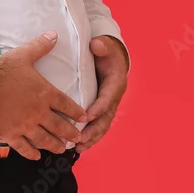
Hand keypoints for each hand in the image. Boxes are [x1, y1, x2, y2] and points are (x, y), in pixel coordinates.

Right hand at [0, 31, 87, 160]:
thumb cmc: (2, 70)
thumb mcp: (23, 55)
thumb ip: (40, 46)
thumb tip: (53, 34)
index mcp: (44, 93)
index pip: (66, 105)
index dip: (77, 112)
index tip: (84, 118)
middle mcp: (38, 112)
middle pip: (59, 126)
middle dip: (71, 133)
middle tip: (78, 138)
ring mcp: (25, 125)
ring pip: (45, 140)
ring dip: (55, 145)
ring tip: (62, 149)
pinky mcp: (11, 134)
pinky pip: (24, 147)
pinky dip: (32, 153)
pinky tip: (37, 156)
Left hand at [76, 35, 127, 153]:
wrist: (111, 57)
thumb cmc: (106, 51)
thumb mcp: (106, 45)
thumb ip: (102, 45)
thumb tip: (96, 45)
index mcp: (115, 83)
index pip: (107, 98)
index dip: (99, 107)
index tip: (87, 116)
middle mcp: (113, 98)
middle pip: (105, 118)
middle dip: (93, 130)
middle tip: (80, 139)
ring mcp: (107, 106)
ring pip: (101, 126)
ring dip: (91, 138)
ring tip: (78, 148)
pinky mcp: (100, 110)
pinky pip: (96, 126)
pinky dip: (89, 137)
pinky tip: (77, 147)